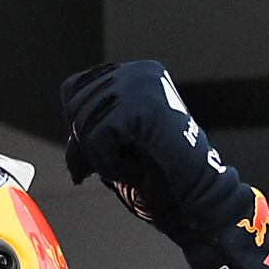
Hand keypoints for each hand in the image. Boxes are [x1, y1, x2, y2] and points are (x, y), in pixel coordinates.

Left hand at [58, 60, 259, 250]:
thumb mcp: (116, 147)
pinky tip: (136, 169)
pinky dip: (110, 164)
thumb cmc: (162, 178)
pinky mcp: (143, 105)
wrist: (197, 196)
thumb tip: (71, 139)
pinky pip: (98, 137)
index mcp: (135, 75)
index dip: (77, 127)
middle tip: (117, 168)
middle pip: (75, 106)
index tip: (94, 158)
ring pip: (85, 124)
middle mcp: (139, 72)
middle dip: (85, 147)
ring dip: (103, 159)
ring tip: (134, 167)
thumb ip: (92, 132)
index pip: (75, 90)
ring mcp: (142, 84)